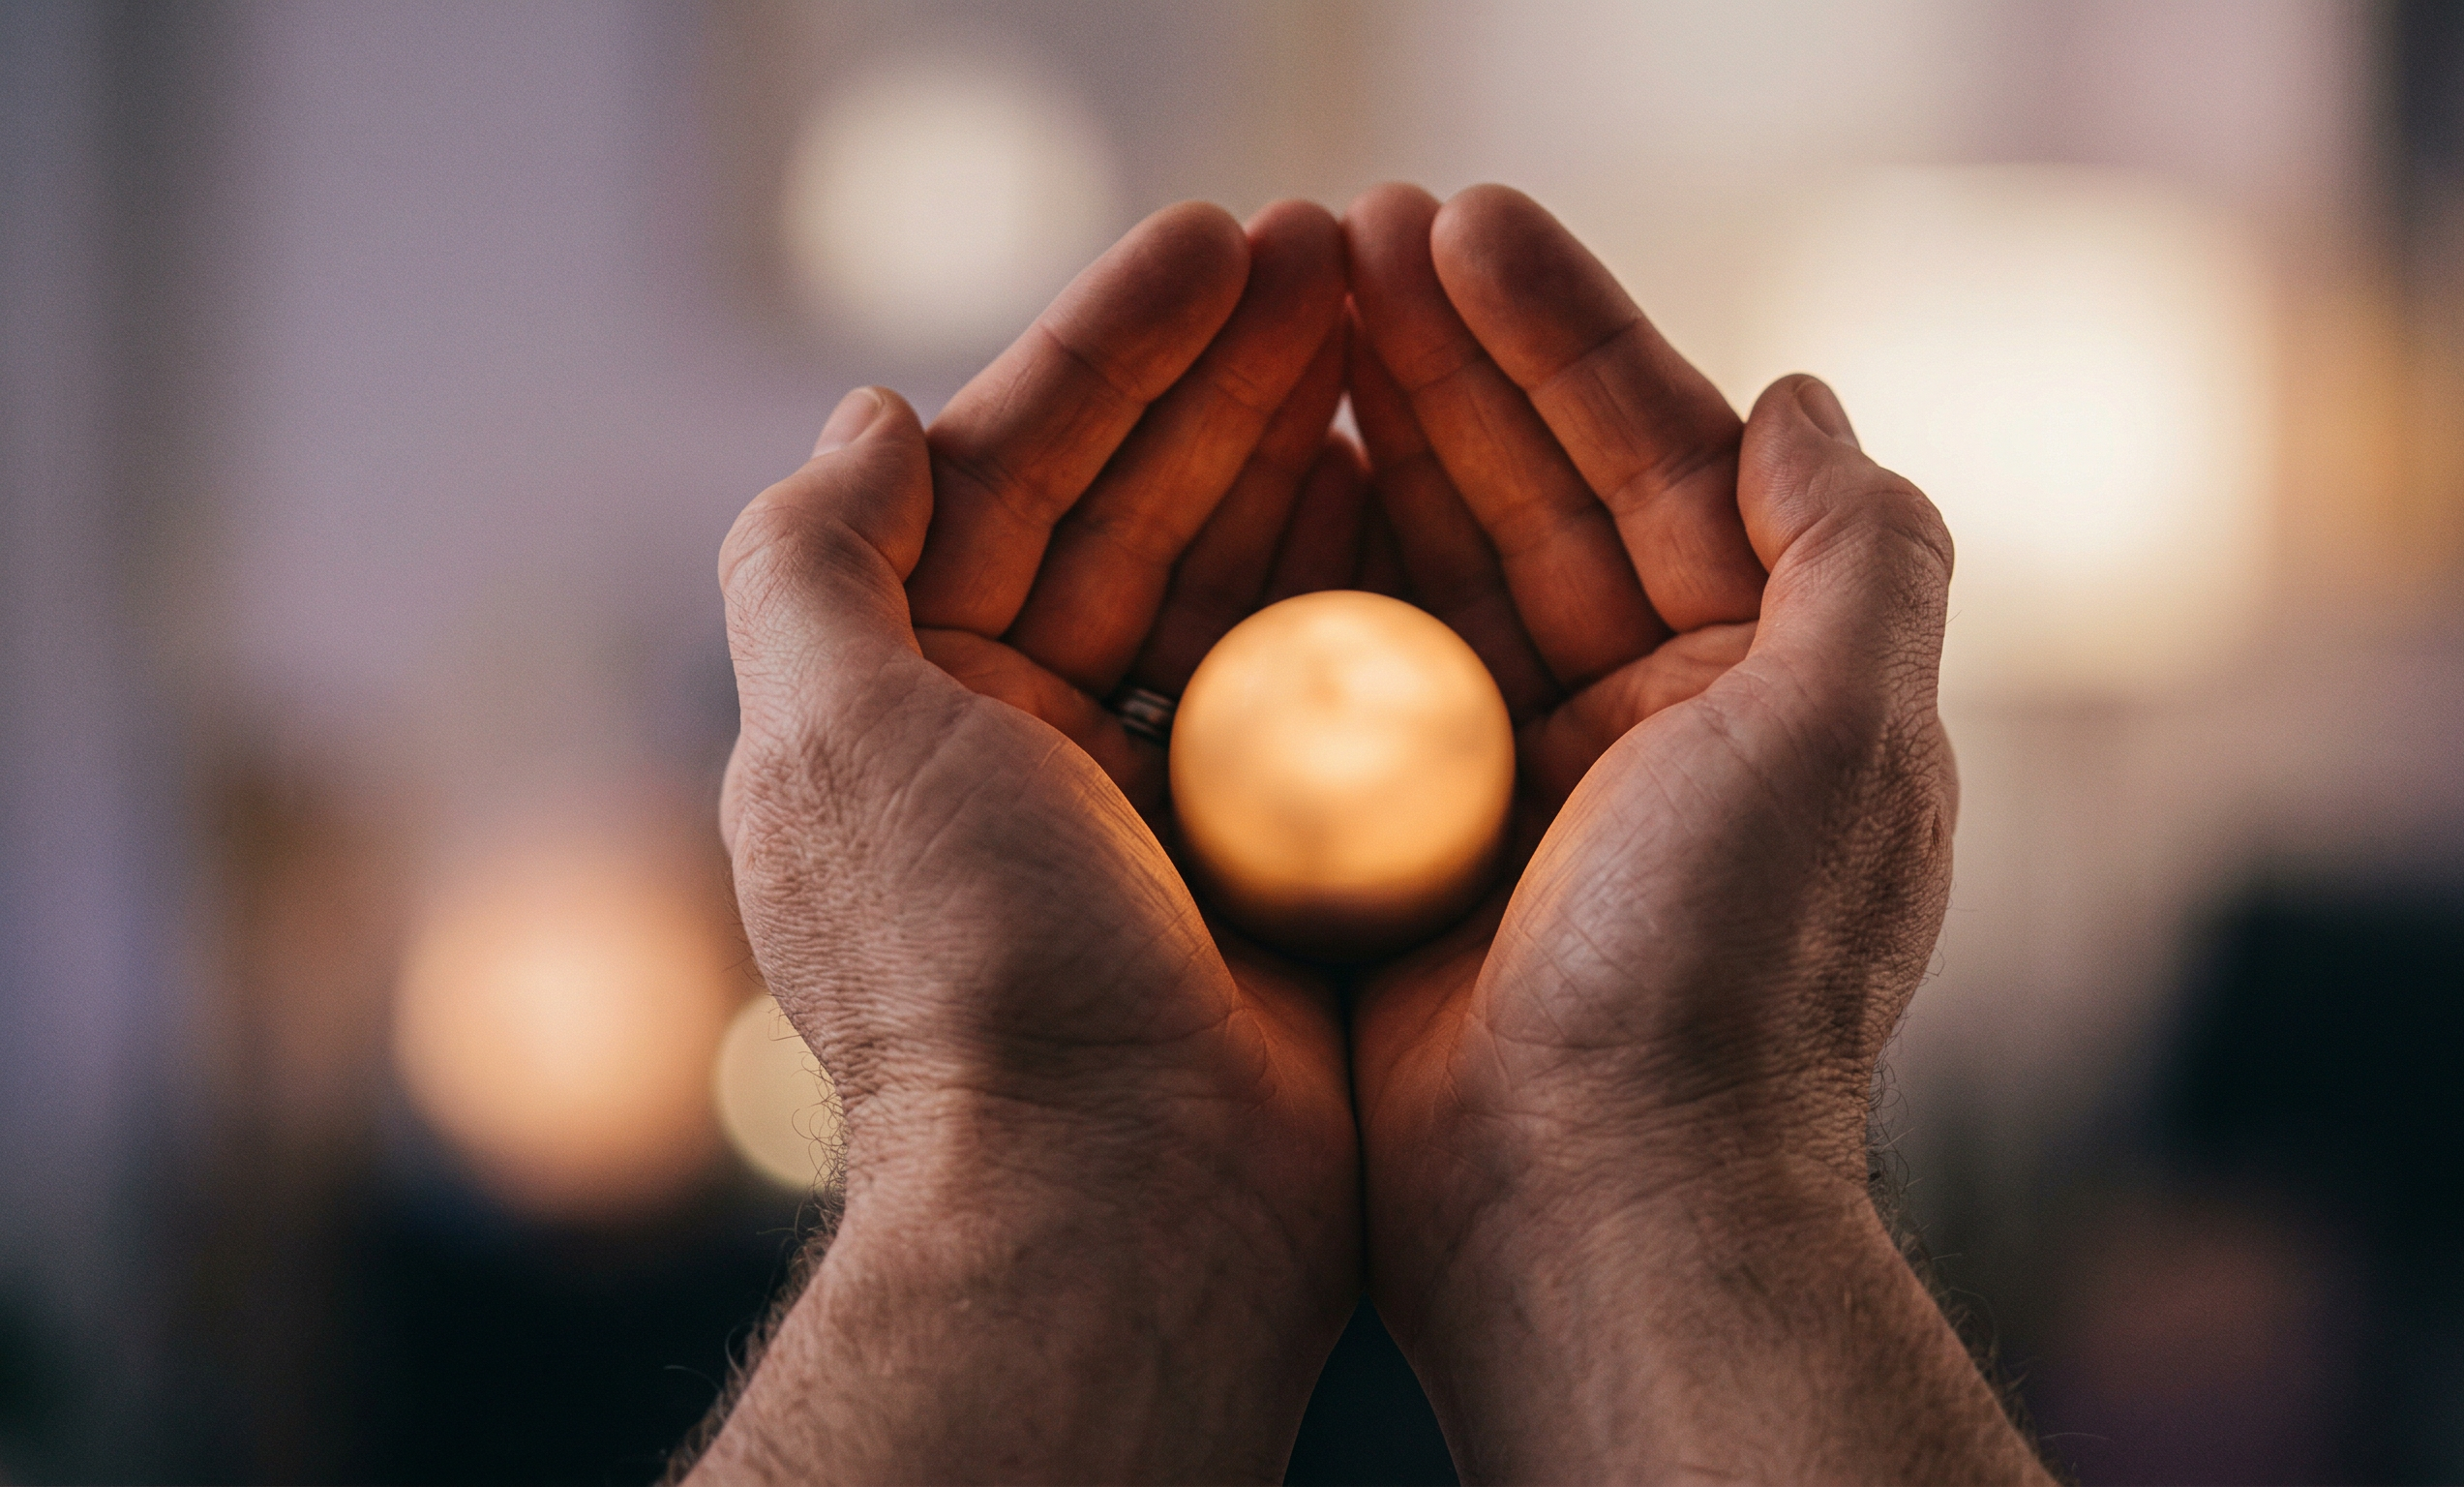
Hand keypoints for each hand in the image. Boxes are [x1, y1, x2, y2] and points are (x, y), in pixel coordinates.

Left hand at [692, 200, 1368, 1484]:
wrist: (1122, 1208)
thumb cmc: (970, 974)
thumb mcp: (833, 742)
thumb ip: (815, 560)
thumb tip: (864, 412)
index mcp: (914, 702)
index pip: (1010, 471)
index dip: (1108, 344)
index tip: (1219, 238)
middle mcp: (1025, 740)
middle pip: (1132, 505)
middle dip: (1224, 371)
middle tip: (1333, 247)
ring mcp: (1156, 800)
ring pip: (1233, 577)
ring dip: (1300, 446)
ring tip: (1385, 324)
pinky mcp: (1271, 859)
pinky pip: (1318, 684)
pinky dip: (1358, 581)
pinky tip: (1408, 488)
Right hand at [1341, 184, 2048, 1481]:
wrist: (1590, 1206)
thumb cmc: (1725, 973)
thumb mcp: (1844, 734)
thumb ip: (1856, 551)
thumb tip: (1810, 397)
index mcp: (1760, 682)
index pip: (1659, 458)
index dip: (1562, 332)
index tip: (1455, 221)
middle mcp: (1646, 722)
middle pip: (1535, 493)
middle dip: (1445, 359)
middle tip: (1337, 230)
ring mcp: (1518, 785)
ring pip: (1436, 570)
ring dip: (1369, 437)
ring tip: (1283, 307)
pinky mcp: (1409, 851)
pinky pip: (1353, 681)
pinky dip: (1308, 579)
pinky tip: (1253, 480)